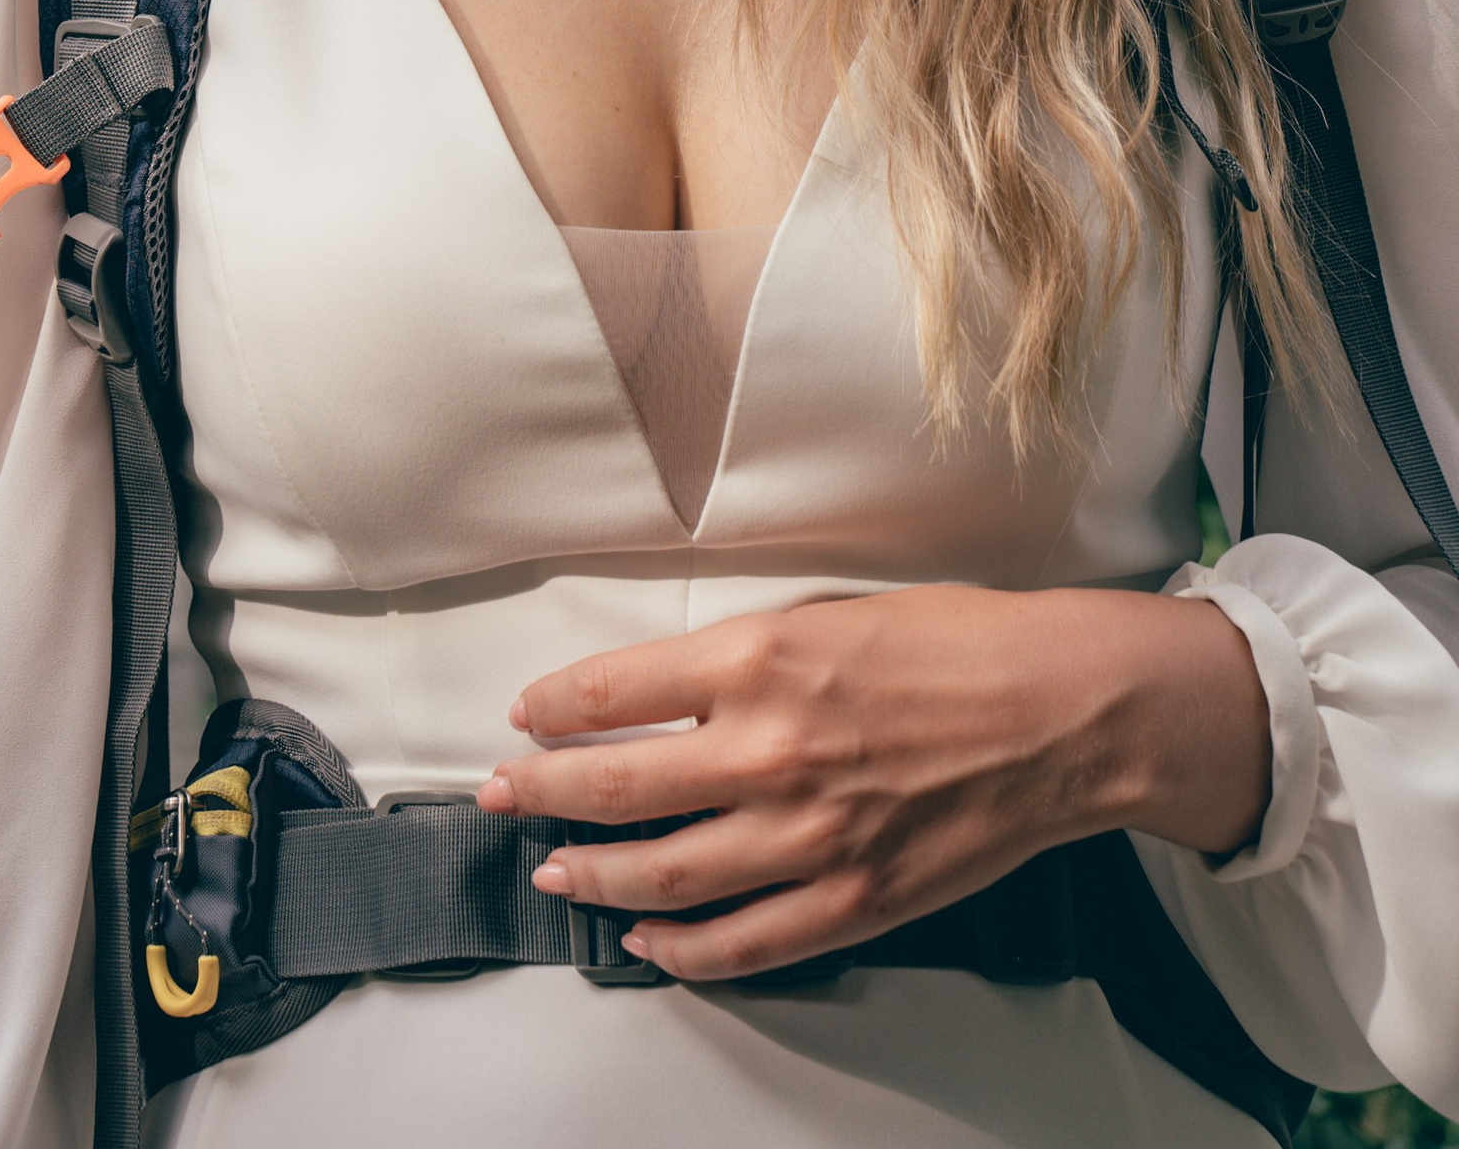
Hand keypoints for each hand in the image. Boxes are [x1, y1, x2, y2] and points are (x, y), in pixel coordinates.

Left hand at [478, 582, 1272, 981]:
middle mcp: (769, 748)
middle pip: (615, 785)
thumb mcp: (826, 611)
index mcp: (760, 657)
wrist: (1063, 712)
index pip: (614, 689)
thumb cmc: (954, 643)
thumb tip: (657, 689)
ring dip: (592, 872)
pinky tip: (645, 938)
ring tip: (553, 869)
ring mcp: (808, 834)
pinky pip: (744, 941)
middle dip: (538, 791)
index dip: (553, 707)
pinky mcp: (851, 899)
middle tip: (495, 793)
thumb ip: (738, 656)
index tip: (522, 716)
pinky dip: (683, 947)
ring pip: (663, 872)